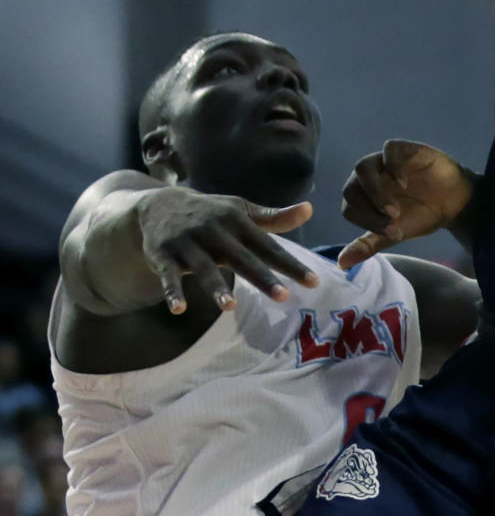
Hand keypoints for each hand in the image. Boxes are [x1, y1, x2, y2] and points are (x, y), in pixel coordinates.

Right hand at [136, 188, 317, 313]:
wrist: (159, 205)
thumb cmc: (211, 213)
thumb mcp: (241, 210)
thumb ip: (274, 218)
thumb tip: (309, 210)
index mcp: (238, 222)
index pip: (269, 247)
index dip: (291, 265)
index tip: (314, 282)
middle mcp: (215, 232)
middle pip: (242, 259)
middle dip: (262, 278)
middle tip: (284, 297)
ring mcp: (188, 244)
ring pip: (204, 269)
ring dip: (216, 287)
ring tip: (230, 306)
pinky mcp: (164, 256)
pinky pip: (169, 276)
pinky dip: (172, 292)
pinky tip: (179, 309)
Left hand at [339, 140, 475, 268]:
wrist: (453, 201)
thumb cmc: (421, 215)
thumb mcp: (394, 233)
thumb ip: (368, 245)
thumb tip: (341, 264)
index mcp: (363, 197)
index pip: (349, 208)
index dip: (366, 222)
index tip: (392, 233)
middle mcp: (369, 177)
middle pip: (351, 188)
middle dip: (369, 208)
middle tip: (393, 219)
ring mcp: (384, 161)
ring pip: (363, 168)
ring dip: (374, 190)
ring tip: (394, 208)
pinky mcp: (403, 149)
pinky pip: (388, 150)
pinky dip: (391, 167)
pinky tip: (403, 183)